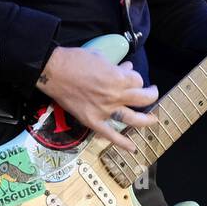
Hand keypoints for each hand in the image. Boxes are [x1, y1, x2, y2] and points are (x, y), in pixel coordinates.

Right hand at [35, 47, 159, 152]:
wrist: (53, 71)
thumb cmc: (75, 60)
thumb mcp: (100, 57)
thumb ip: (115, 66)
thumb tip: (126, 68)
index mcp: (118, 78)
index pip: (137, 80)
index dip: (135, 78)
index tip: (130, 76)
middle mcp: (115, 96)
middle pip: (143, 98)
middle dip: (151, 95)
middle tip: (151, 93)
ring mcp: (105, 110)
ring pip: (133, 119)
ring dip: (146, 120)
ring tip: (153, 120)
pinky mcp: (93, 121)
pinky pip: (110, 135)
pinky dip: (122, 143)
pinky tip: (133, 148)